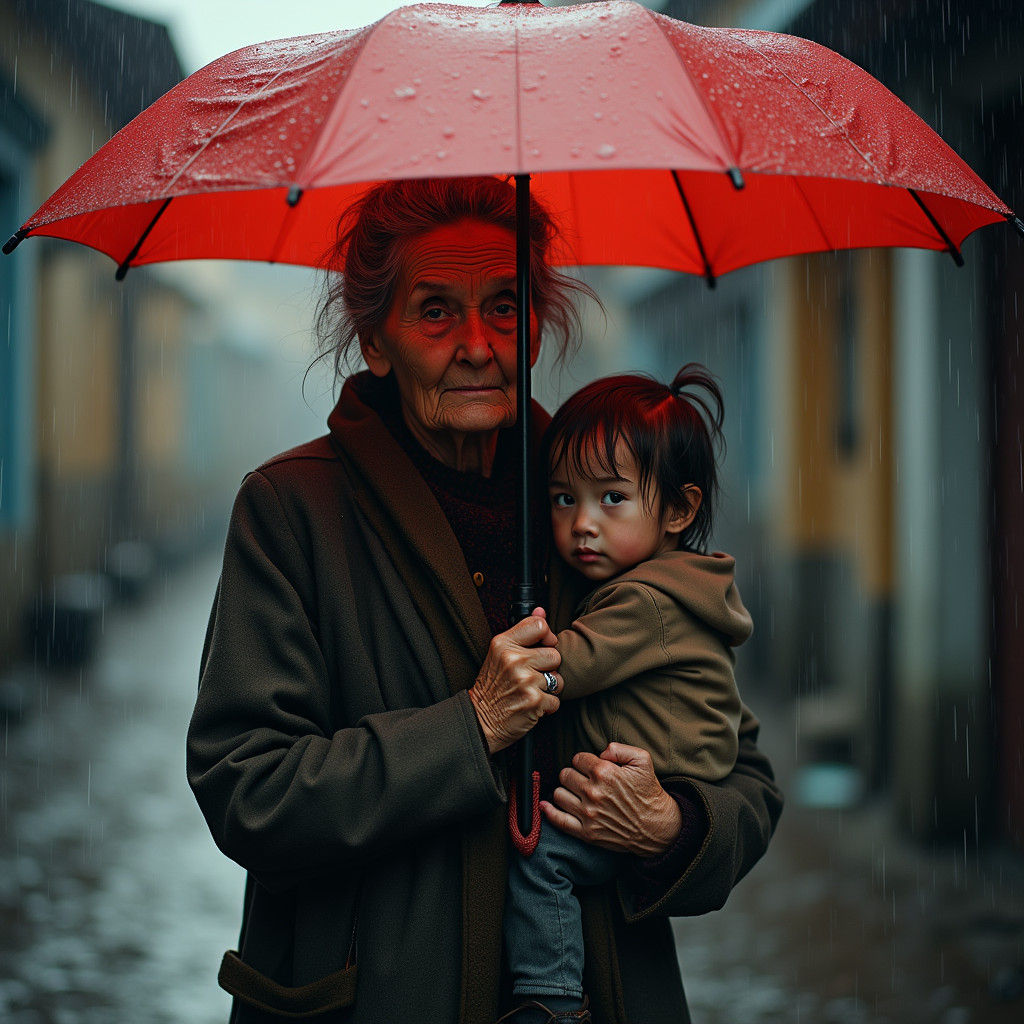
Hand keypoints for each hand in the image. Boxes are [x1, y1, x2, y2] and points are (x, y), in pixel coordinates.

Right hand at [468, 608, 561, 753]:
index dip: (547, 637)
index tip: (542, 647)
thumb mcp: (500, 653)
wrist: (480, 720)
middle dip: (548, 668)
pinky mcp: (534, 701)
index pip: (540, 626)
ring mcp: (525, 681)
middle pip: (554, 655)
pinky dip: (546, 706)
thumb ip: (522, 631)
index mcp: (503, 644)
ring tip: (530, 691)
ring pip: (558, 679)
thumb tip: (541, 610)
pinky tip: (530, 705)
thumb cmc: (492, 686)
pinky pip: (556, 700)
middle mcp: (514, 659)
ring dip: (548, 689)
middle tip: (531, 676)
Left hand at [542, 742, 682, 855]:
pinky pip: (559, 820)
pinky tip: (546, 806)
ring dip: (565, 791)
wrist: (656, 826)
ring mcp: (588, 814)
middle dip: (574, 774)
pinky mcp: (587, 832)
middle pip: (565, 774)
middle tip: (584, 780)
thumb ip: (619, 748)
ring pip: (559, 794)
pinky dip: (549, 812)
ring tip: (577, 793)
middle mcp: (593, 792)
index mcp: (605, 773)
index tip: (591, 767)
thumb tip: (600, 752)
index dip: (584, 761)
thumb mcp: (643, 760)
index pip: (577, 758)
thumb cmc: (649, 792)